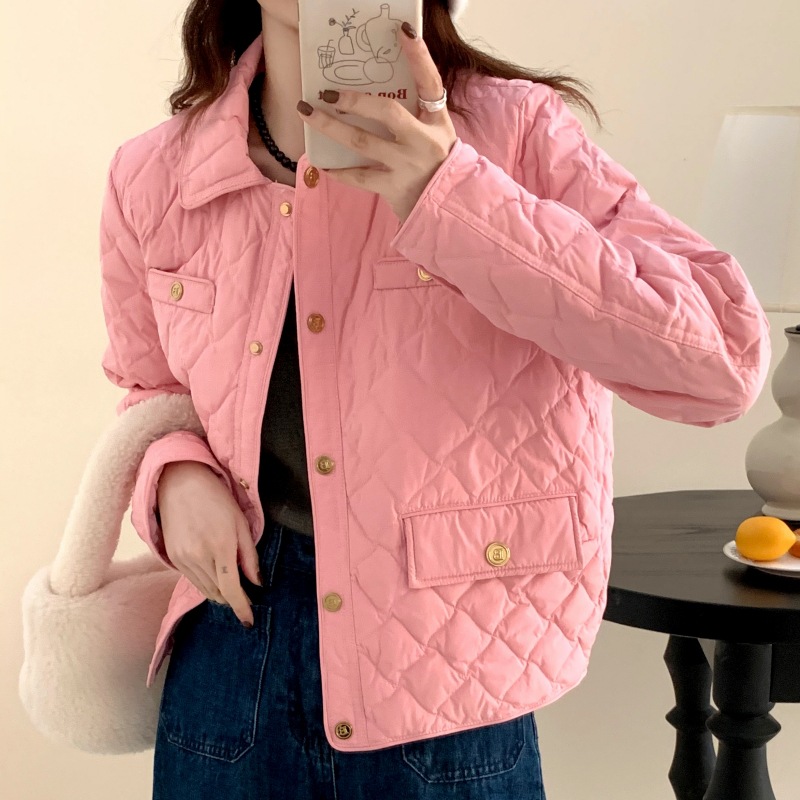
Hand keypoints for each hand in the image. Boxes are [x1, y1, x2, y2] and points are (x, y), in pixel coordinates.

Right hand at [157, 461, 259, 626]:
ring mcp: (183, 558)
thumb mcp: (241, 523)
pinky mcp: (172, 557)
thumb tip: (257, 584)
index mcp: (221, 546)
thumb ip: (249, 556)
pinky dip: (206, 582)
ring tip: (231, 585)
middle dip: (233, 599)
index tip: (249, 621)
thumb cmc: (217, 499)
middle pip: (218, 594)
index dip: (242, 608)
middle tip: (246, 596)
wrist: (180, 482)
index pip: (232, 589)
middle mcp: (199, 556)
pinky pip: (192, 580)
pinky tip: (214, 572)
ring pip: (204, 590)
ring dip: (219, 593)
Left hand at [296, 20, 457, 222]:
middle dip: (354, 99)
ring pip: (362, 142)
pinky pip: (359, 176)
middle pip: (387, 112)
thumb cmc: (436, 163)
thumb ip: (417, 110)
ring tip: (308, 112)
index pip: (430, 83)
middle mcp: (423, 141)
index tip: (403, 30)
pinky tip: (322, 162)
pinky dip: (338, 171)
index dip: (419, 56)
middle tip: (328, 91)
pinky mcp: (393, 187)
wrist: (446, 206)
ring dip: (330, 127)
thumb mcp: (437, 133)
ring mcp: (406, 165)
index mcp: (437, 122)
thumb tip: (379, 88)